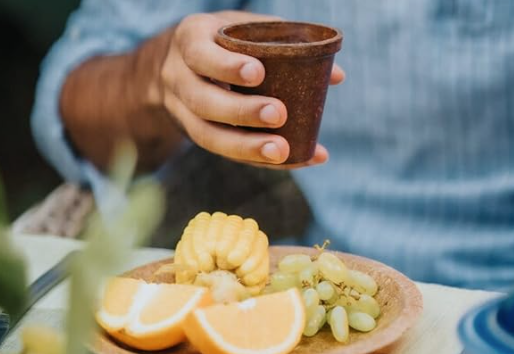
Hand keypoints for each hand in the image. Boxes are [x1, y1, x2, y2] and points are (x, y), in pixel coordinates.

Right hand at [157, 11, 344, 167]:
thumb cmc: (222, 43)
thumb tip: (335, 76)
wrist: (178, 68)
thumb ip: (282, 44)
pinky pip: (225, 154)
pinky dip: (257, 160)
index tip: (259, 73)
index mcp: (189, 41)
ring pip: (208, 137)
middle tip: (279, 114)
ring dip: (247, 147)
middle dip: (241, 112)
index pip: (200, 55)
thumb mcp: (242, 31)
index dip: (226, 66)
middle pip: (203, 102)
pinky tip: (289, 161)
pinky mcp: (197, 137)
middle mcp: (179, 79)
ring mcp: (183, 113)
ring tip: (282, 151)